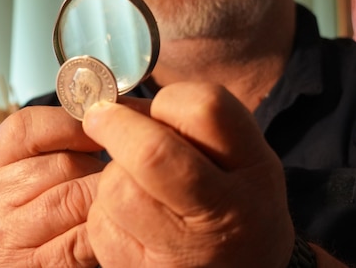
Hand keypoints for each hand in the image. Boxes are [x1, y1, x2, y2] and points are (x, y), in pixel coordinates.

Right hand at [0, 106, 105, 267]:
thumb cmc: (45, 220)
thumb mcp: (39, 178)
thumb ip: (62, 148)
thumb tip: (110, 112)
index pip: (25, 127)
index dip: (70, 124)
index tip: (101, 129)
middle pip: (61, 163)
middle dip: (99, 168)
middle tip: (116, 176)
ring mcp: (4, 236)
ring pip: (74, 198)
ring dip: (105, 198)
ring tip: (114, 202)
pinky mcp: (27, 266)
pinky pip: (82, 237)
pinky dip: (104, 231)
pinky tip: (111, 228)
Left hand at [82, 82, 294, 267]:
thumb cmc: (235, 206)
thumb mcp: (243, 161)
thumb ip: (196, 128)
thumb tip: (117, 106)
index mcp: (256, 170)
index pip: (204, 109)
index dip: (167, 102)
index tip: (151, 108)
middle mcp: (227, 212)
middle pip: (152, 153)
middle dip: (116, 128)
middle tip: (99, 118)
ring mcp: (186, 252)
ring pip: (118, 188)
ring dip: (113, 177)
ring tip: (135, 186)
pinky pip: (103, 226)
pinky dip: (105, 215)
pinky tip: (129, 222)